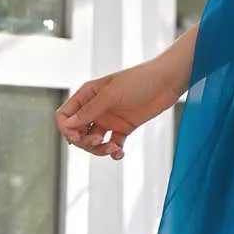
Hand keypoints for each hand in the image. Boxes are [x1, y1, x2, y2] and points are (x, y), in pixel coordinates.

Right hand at [55, 57, 179, 159]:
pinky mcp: (124, 127)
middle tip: (97, 141)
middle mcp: (96, 108)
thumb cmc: (140, 80)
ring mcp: (109, 119)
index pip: (65, 116)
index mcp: (88, 95)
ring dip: (99, 149)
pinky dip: (114, 152)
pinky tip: (120, 153)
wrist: (167, 81)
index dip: (67, 129)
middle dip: (84, 142)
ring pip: (93, 141)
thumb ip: (90, 110)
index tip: (77, 137)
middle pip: (77, 132)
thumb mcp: (112, 94)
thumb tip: (68, 124)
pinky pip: (112, 144)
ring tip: (113, 148)